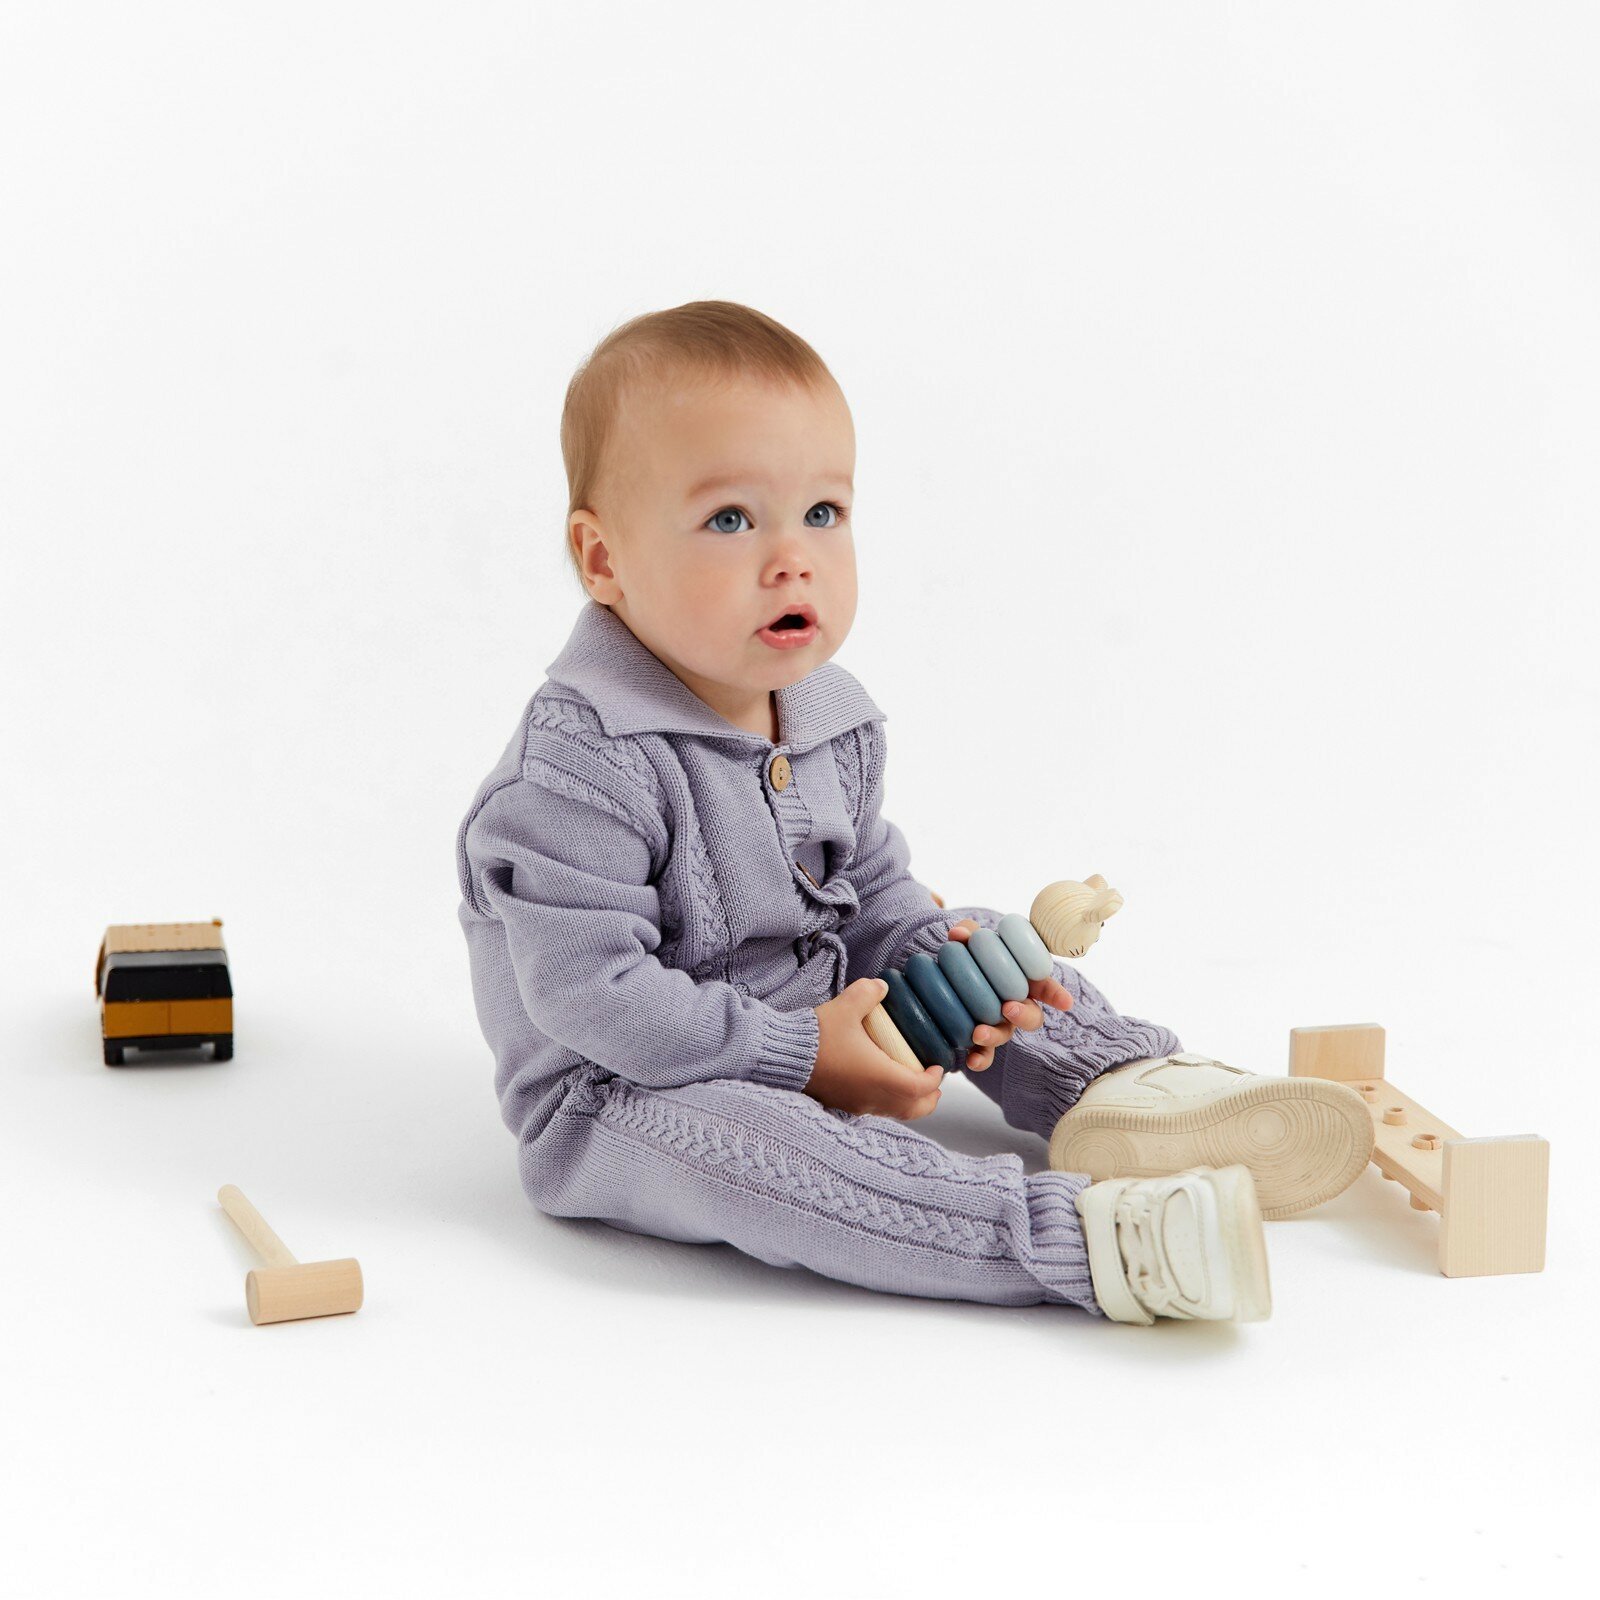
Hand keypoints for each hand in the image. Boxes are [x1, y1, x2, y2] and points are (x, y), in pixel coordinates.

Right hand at [806, 977, 944, 1120]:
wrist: (783, 1055)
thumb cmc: (815, 1035)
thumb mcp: (845, 1007)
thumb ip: (867, 993)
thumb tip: (882, 986)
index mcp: (879, 1076)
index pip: (919, 1088)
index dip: (934, 1079)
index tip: (938, 1066)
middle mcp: (871, 1096)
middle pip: (912, 1109)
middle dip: (928, 1099)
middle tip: (935, 1084)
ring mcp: (856, 1104)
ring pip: (894, 1113)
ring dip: (909, 1102)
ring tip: (913, 1087)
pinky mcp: (843, 1104)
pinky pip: (875, 1109)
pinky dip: (889, 1102)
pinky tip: (882, 1084)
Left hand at [945, 918, 1073, 1072]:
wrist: (947, 978)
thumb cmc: (971, 956)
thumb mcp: (971, 941)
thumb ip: (969, 933)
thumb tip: (959, 934)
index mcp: (1021, 980)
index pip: (1044, 986)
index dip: (1056, 994)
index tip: (1065, 1002)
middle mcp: (1015, 1005)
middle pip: (1031, 1016)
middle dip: (1023, 1014)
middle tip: (1008, 1007)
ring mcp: (999, 1024)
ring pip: (1005, 1034)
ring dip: (994, 1034)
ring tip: (979, 1032)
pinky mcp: (980, 1040)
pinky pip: (984, 1054)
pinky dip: (980, 1059)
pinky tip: (970, 1061)